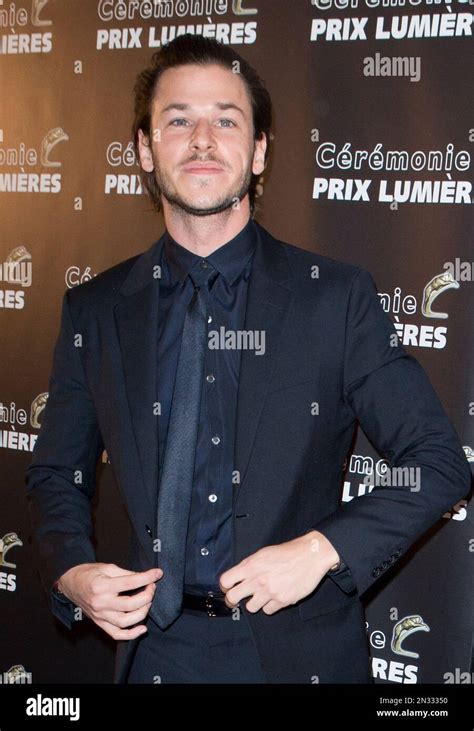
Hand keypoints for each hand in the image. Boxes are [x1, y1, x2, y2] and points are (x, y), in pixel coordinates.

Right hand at [56, 563, 162, 639]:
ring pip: (125, 622)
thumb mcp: (107, 567)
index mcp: (102, 585)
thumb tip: (145, 578)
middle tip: (152, 587)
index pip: (130, 583)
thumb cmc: (89, 574)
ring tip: (148, 602)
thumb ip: (127, 573)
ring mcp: (100, 616)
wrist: (70, 584)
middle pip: (130, 605)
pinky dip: (131, 634)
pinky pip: (116, 634)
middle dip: (147, 596)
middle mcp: (100, 603)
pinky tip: (142, 628)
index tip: (158, 573)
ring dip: (142, 613)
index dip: (147, 578)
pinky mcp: (99, 623)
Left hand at [219, 530, 338, 615]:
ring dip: (255, 602)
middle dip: (232, 599)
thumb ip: (249, 565)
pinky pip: (268, 610)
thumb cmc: (287, 552)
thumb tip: (238, 577)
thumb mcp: (263, 553)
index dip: (226, 586)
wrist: (310, 556)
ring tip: (262, 595)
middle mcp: (257, 580)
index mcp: (251, 565)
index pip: (226, 581)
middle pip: (232, 598)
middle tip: (237, 598)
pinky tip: (275, 596)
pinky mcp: (282, 601)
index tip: (228, 587)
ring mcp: (269, 592)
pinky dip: (270, 605)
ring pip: (250, 608)